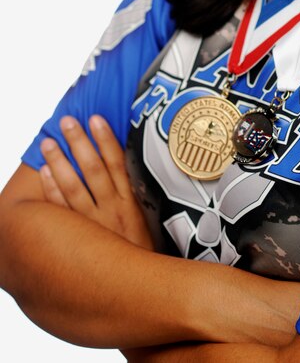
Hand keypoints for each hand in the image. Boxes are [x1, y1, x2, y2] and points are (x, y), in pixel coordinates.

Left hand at [40, 115, 153, 250]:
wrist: (137, 290)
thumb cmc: (140, 251)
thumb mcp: (144, 220)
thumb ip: (132, 194)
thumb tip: (121, 166)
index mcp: (131, 203)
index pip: (118, 163)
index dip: (107, 140)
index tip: (96, 119)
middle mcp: (113, 211)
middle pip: (94, 169)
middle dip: (79, 143)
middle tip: (67, 122)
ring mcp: (95, 226)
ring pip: (74, 188)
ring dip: (60, 162)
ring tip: (48, 142)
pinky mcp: (80, 240)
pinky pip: (62, 212)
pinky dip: (52, 191)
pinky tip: (45, 173)